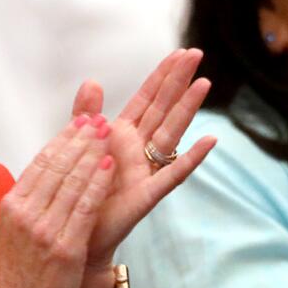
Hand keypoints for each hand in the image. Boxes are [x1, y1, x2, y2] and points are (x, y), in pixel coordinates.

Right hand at [0, 117, 117, 287]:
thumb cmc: (17, 277)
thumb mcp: (11, 234)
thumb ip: (26, 205)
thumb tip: (41, 178)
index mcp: (12, 207)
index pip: (40, 164)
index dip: (62, 140)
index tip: (79, 122)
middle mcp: (25, 214)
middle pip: (56, 166)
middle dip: (80, 138)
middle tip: (98, 118)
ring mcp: (44, 230)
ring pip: (72, 181)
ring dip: (92, 153)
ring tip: (108, 132)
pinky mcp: (64, 248)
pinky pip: (84, 207)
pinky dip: (97, 183)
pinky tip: (108, 165)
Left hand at [75, 49, 216, 283]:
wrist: (77, 235)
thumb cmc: (81, 192)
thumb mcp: (77, 147)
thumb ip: (85, 115)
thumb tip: (92, 80)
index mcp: (121, 136)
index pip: (146, 100)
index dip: (162, 76)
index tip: (179, 52)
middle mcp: (139, 150)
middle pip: (163, 109)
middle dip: (178, 82)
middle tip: (197, 53)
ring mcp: (146, 171)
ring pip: (171, 134)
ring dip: (188, 109)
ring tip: (204, 84)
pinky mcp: (147, 195)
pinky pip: (173, 174)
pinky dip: (192, 158)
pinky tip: (210, 141)